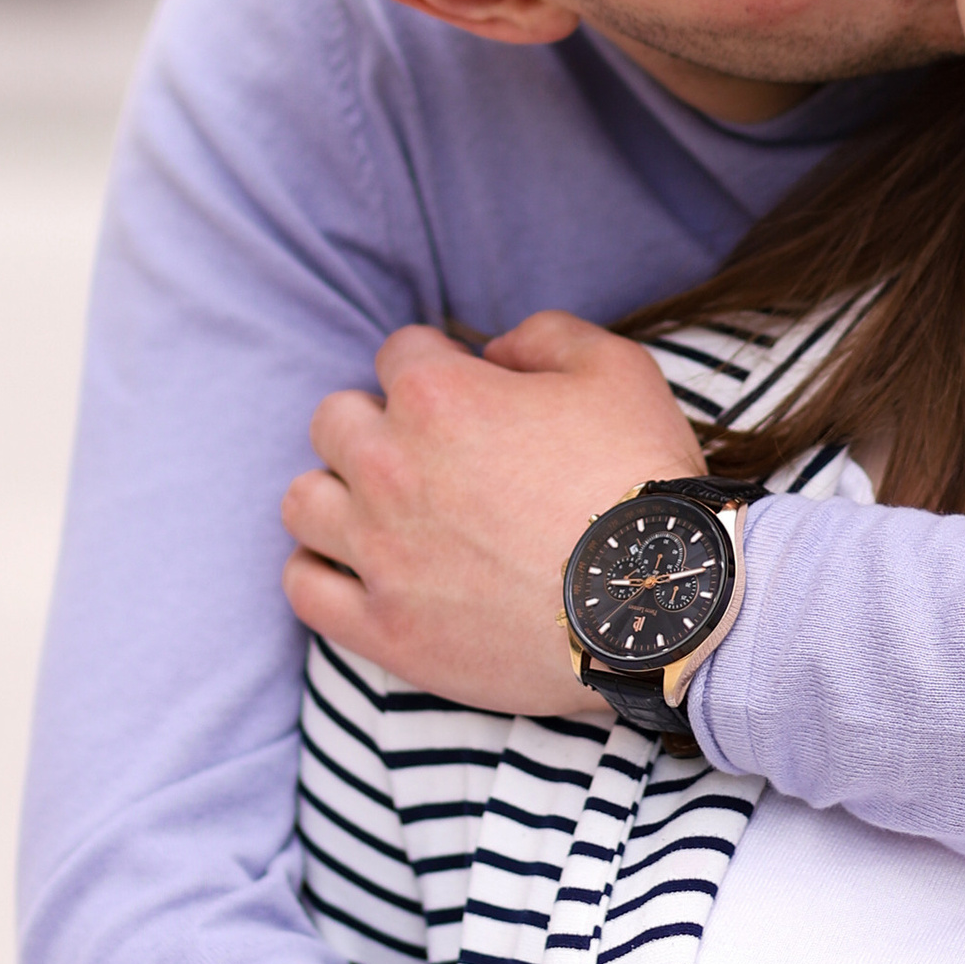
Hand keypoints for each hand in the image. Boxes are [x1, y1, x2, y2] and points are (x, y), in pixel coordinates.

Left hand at [284, 313, 704, 709]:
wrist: (660, 603)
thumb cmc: (642, 481)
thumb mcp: (618, 368)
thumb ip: (545, 335)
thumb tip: (494, 350)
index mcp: (438, 396)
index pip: (399, 352)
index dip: (438, 365)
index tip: (469, 395)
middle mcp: (390, 467)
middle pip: (334, 420)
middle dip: (376, 423)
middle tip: (429, 455)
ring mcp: (379, 552)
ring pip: (304, 501)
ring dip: (338, 494)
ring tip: (383, 510)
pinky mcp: (383, 628)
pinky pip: (303, 588)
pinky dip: (320, 572)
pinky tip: (357, 568)